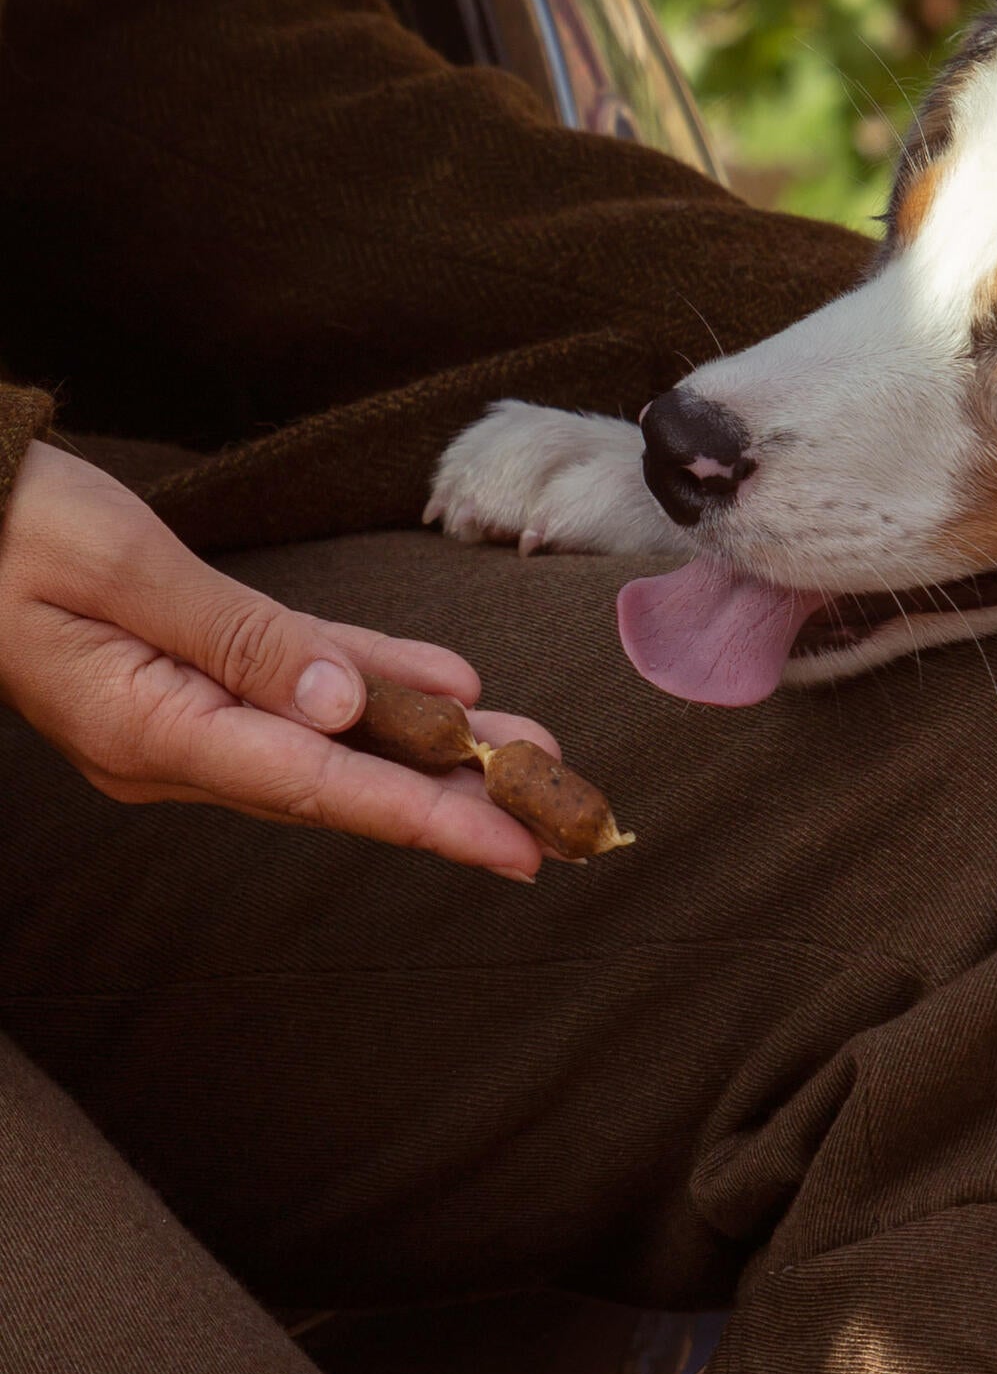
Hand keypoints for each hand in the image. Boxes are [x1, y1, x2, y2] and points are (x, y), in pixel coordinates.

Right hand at [0, 442, 554, 877]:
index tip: (515, 847)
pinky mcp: (194, 676)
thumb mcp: (120, 569)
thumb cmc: (6, 526)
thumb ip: (238, 638)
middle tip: (563, 817)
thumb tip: (343, 708)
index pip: (322, 787)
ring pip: (337, 741)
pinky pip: (305, 690)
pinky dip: (380, 690)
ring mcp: (186, 715)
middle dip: (458, 800)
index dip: (428, 820)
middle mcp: (177, 743)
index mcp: (153, 730)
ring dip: (435, 749)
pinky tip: (454, 693)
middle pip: (345, 781)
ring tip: (533, 755)